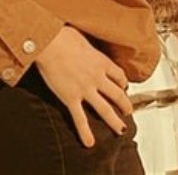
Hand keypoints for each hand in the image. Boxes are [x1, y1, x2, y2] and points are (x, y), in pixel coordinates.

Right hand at [33, 25, 132, 147]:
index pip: (118, 75)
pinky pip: (80, 119)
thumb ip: (87, 46)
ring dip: (114, 122)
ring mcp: (85, 89)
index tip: (123, 86)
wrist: (49, 43)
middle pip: (117, 94)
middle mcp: (97, 77)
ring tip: (121, 130)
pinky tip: (89, 142)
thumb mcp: (81, 37)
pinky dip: (85, 132)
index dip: (123, 82)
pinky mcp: (70, 98)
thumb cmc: (62, 35)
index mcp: (101, 61)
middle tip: (128, 111)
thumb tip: (83, 44)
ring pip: (105, 110)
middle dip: (125, 104)